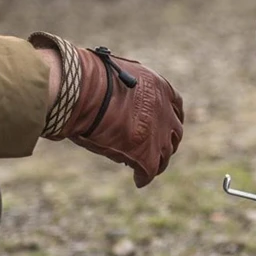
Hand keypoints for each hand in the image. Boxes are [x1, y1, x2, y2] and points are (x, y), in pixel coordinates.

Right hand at [30, 33, 183, 186]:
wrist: (81, 90)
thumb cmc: (86, 78)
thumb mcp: (115, 75)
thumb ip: (125, 89)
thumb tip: (115, 97)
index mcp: (159, 87)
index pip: (175, 105)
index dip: (171, 116)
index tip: (168, 123)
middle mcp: (164, 111)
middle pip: (175, 132)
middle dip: (168, 141)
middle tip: (159, 149)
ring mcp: (158, 133)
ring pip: (165, 154)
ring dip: (159, 161)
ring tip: (150, 169)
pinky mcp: (145, 153)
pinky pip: (150, 170)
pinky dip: (145, 176)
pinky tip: (139, 181)